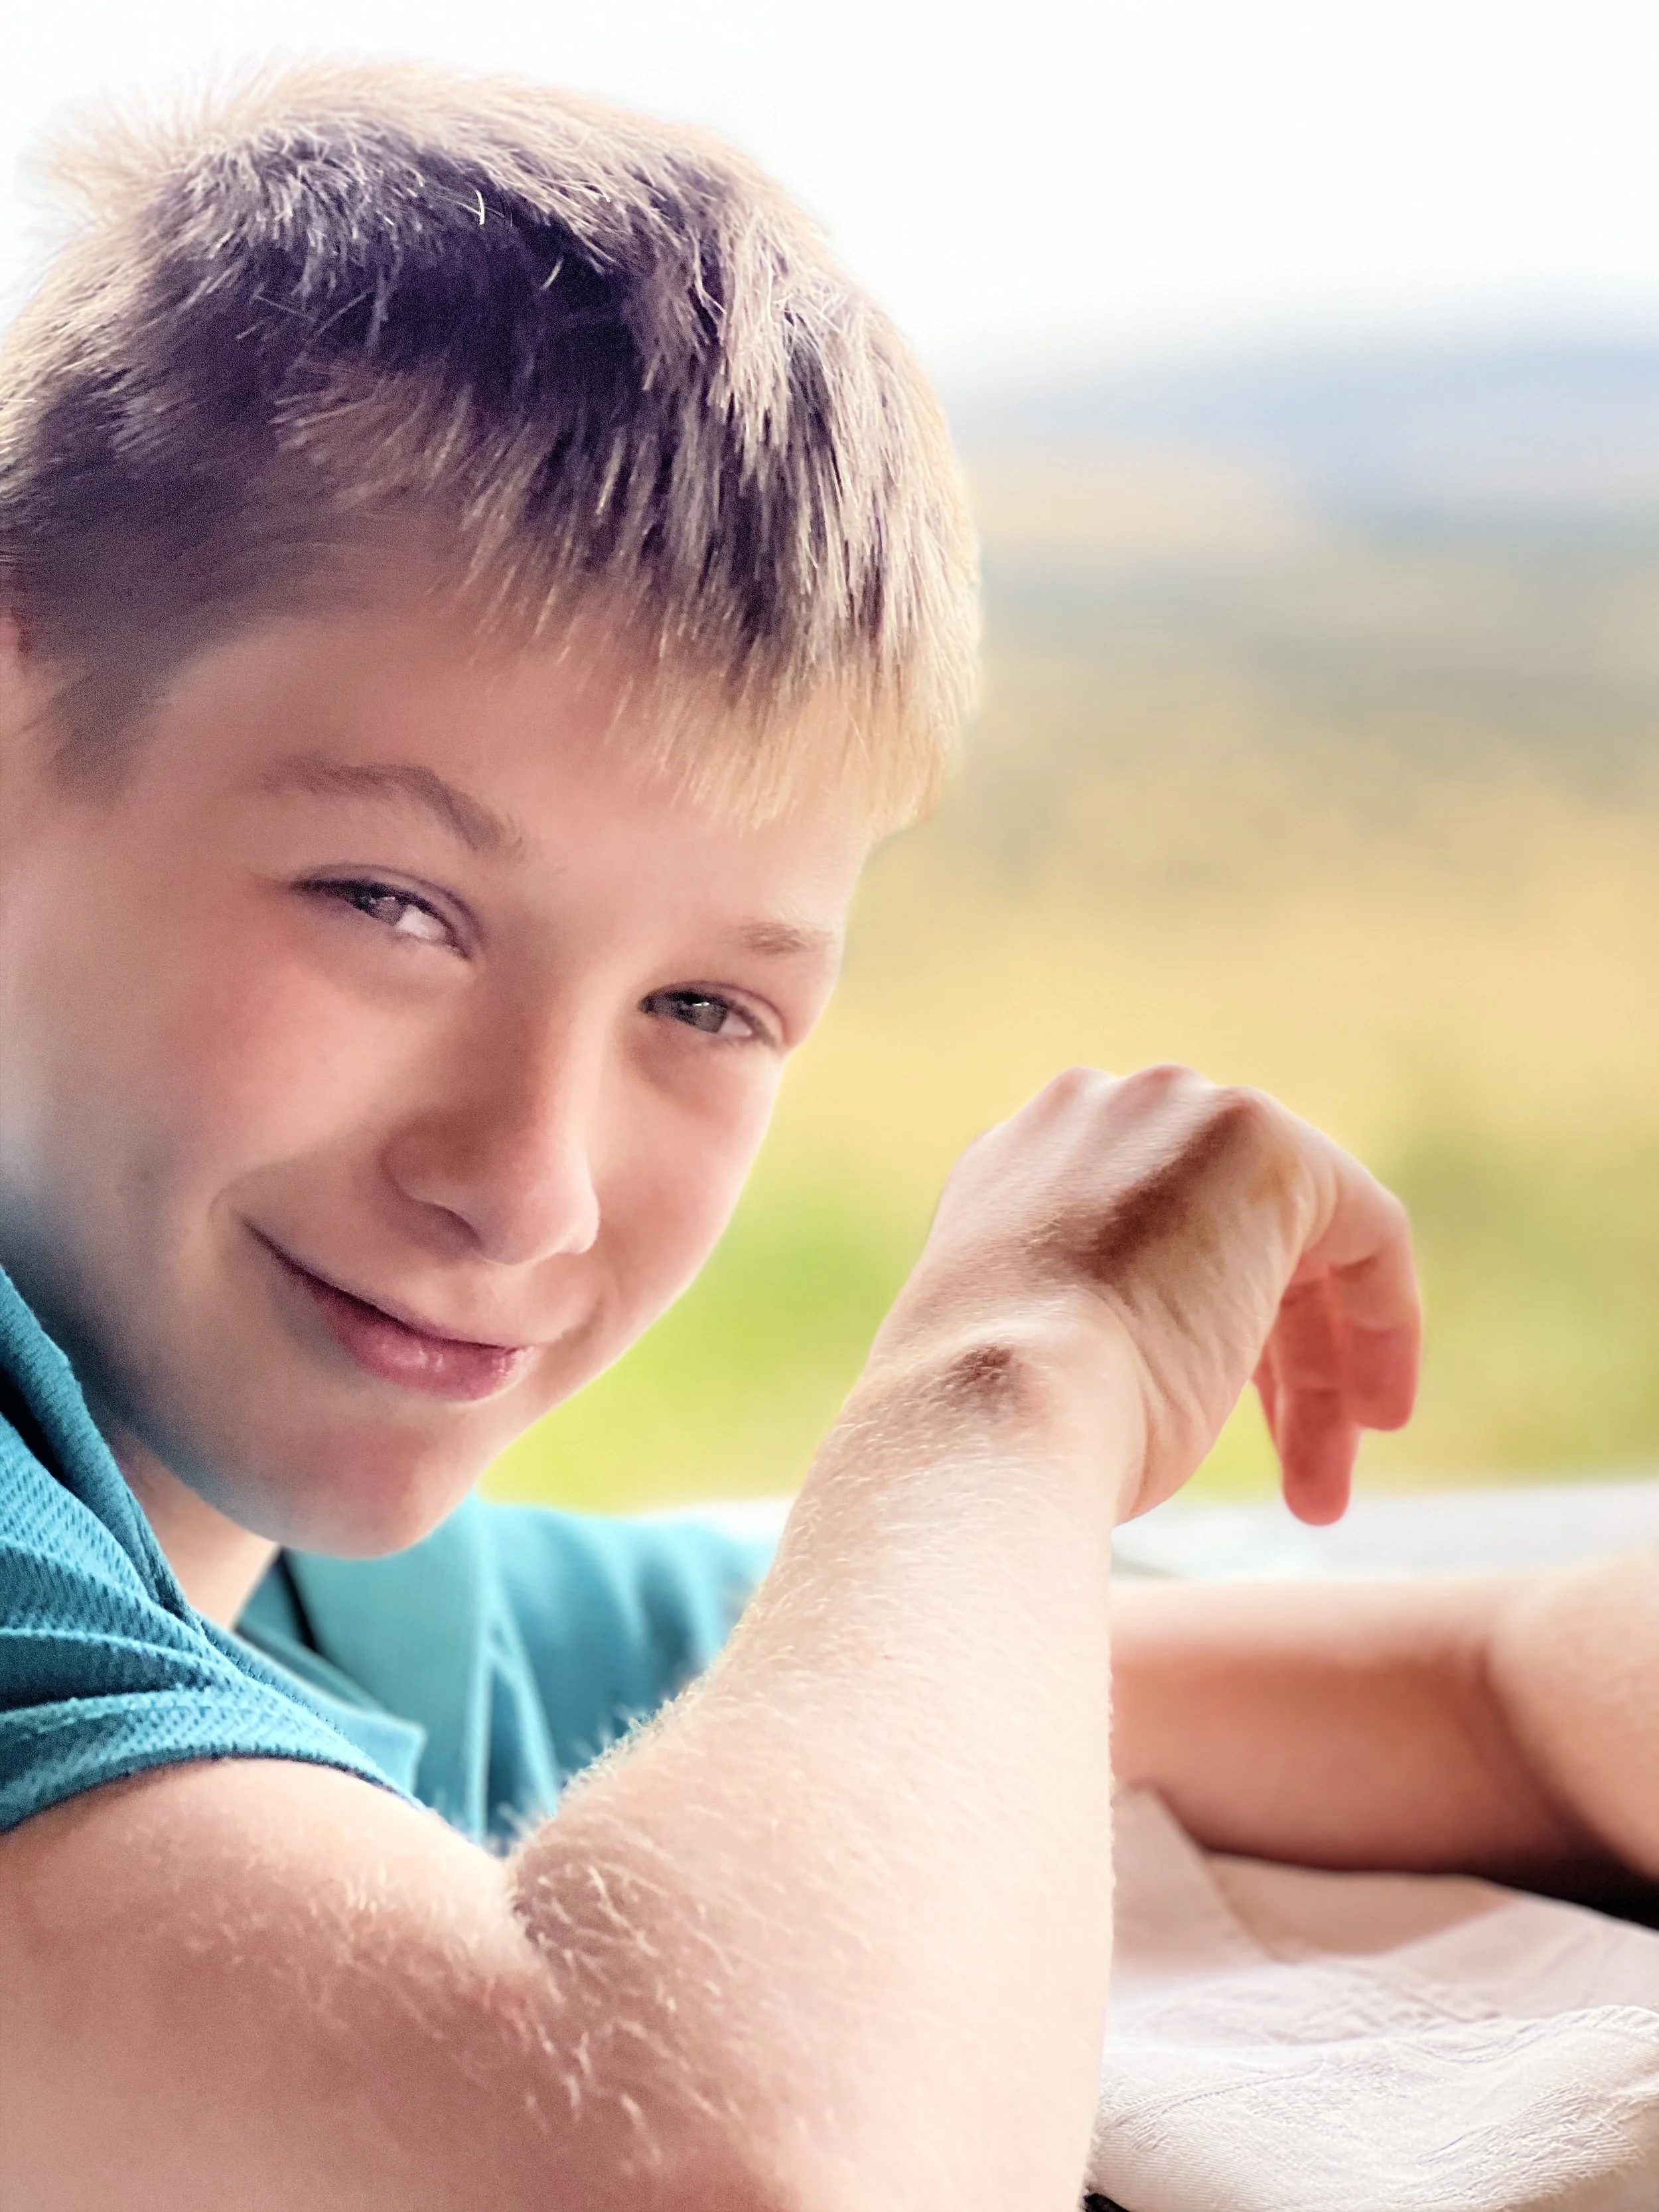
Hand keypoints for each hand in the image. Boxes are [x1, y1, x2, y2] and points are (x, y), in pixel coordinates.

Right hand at [880, 1065, 1419, 1525]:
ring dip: (1314, 1372)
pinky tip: (1373, 1415)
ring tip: (1321, 1495)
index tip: (1216, 1432)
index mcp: (1008, 1170)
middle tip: (1296, 1483)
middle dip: (1267, 1367)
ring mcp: (1168, 1115)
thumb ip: (1074, 1332)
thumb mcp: (1025, 1369)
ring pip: (1287, 1245)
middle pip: (1219, 1237)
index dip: (1191, 1337)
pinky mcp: (1258, 1139)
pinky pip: (1359, 1226)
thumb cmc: (1000, 1435)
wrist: (995, 1412)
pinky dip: (1381, 1321)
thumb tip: (1138, 1373)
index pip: (1134, 1235)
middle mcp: (1084, 1117)